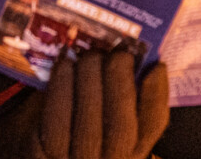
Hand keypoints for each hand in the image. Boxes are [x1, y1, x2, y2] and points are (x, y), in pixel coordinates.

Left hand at [0, 50, 168, 158]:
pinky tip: (64, 64)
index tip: (156, 66)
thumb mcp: (107, 124)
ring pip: (89, 121)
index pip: (152, 127)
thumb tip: (134, 57)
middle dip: (119, 79)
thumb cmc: (77, 131)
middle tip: (117, 51)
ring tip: (90, 55)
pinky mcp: (45, 154)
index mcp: (132, 152)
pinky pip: (55, 119)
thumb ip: (122, 100)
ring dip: (90, 77)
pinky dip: (61, 85)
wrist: (43, 154)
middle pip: (120, 126)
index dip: (157, 95)